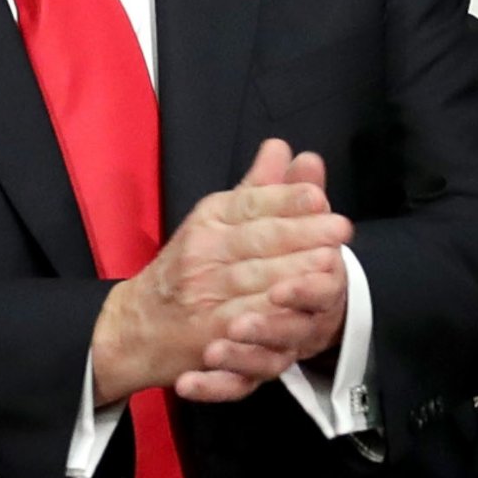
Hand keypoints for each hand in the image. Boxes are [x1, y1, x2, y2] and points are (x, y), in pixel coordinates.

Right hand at [91, 139, 350, 404]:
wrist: (136, 326)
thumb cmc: (186, 269)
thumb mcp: (215, 220)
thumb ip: (255, 188)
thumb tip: (282, 147)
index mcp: (210, 219)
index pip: (251, 203)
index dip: (286, 200)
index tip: (319, 197)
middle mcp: (204, 250)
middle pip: (259, 239)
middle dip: (302, 233)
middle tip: (341, 228)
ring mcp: (205, 291)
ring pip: (256, 277)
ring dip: (296, 271)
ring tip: (331, 263)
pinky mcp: (209, 330)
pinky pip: (246, 318)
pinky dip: (274, 313)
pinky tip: (302, 307)